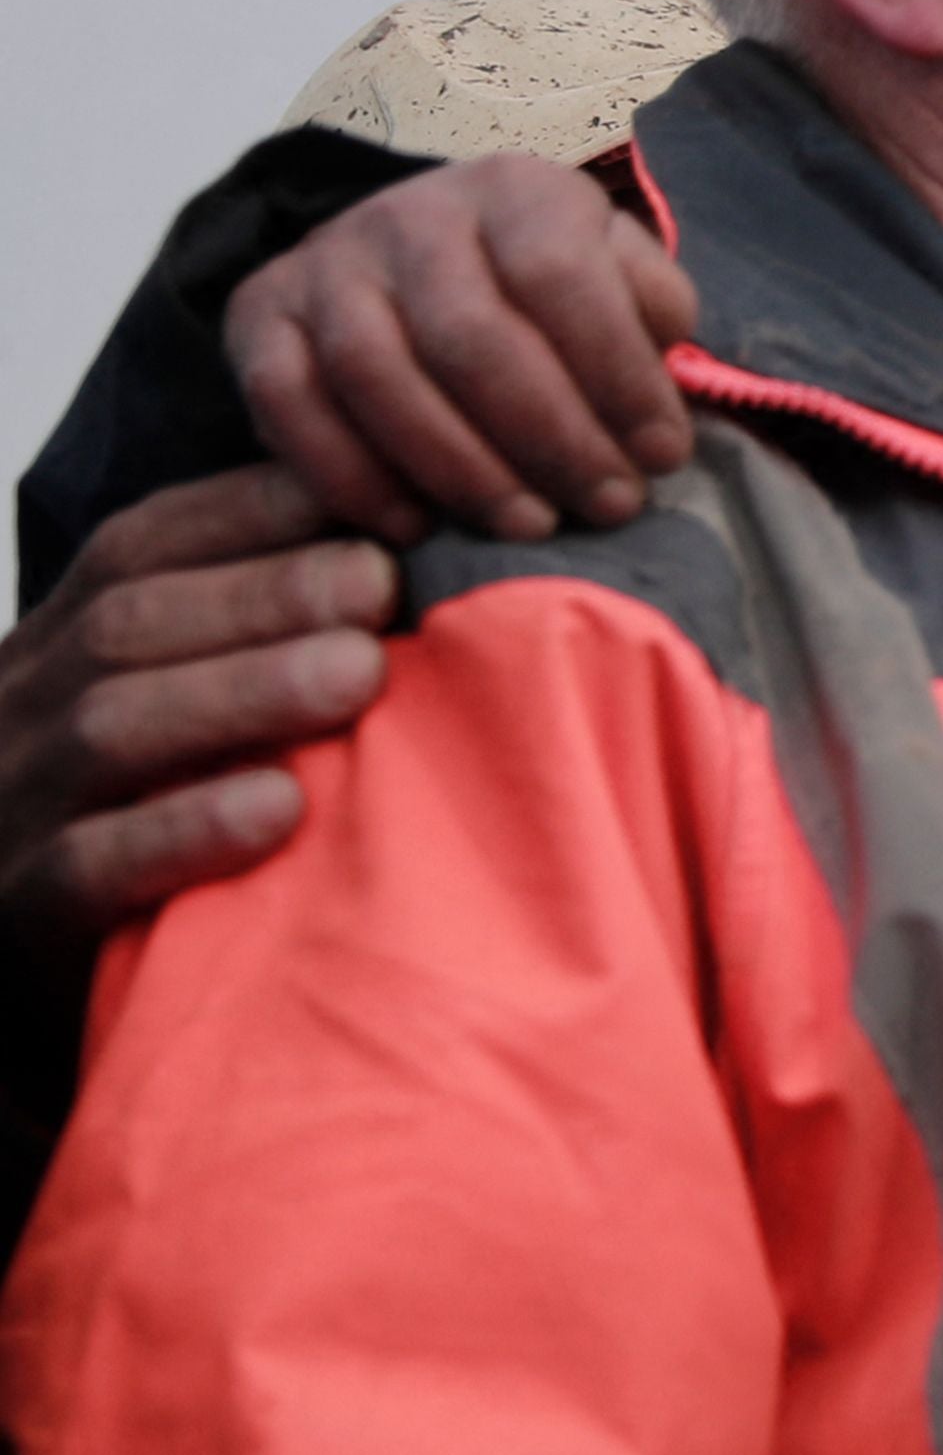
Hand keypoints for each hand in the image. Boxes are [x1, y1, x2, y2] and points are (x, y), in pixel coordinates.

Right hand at [0, 468, 397, 981]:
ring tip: (356, 673)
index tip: (379, 507)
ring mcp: (13, 803)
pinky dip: (186, 831)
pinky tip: (280, 809)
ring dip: (242, 693)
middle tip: (381, 585)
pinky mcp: (19, 906)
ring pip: (109, 728)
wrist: (11, 946)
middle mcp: (20, 704)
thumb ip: (239, 631)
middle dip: (265, 595)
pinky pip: (88, 862)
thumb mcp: (157, 696)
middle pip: (128, 623)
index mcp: (57, 638)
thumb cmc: (123, 810)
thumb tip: (392, 558)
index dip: (256, 513)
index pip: (142, 545)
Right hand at [224, 154, 697, 544]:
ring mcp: (324, 262)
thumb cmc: (543, 289)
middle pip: (471, 336)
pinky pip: (289, 402)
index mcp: (513, 190)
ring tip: (529, 527)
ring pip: (378, 374)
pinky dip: (350, 477)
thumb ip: (651, 308)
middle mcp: (409, 214)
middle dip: (550, 438)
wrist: (414, 263)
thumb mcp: (616, 274)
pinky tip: (415, 528)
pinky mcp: (258, 314)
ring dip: (460, 468)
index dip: (617, 375)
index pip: (561, 276)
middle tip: (607, 506)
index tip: (663, 456)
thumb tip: (668, 371)